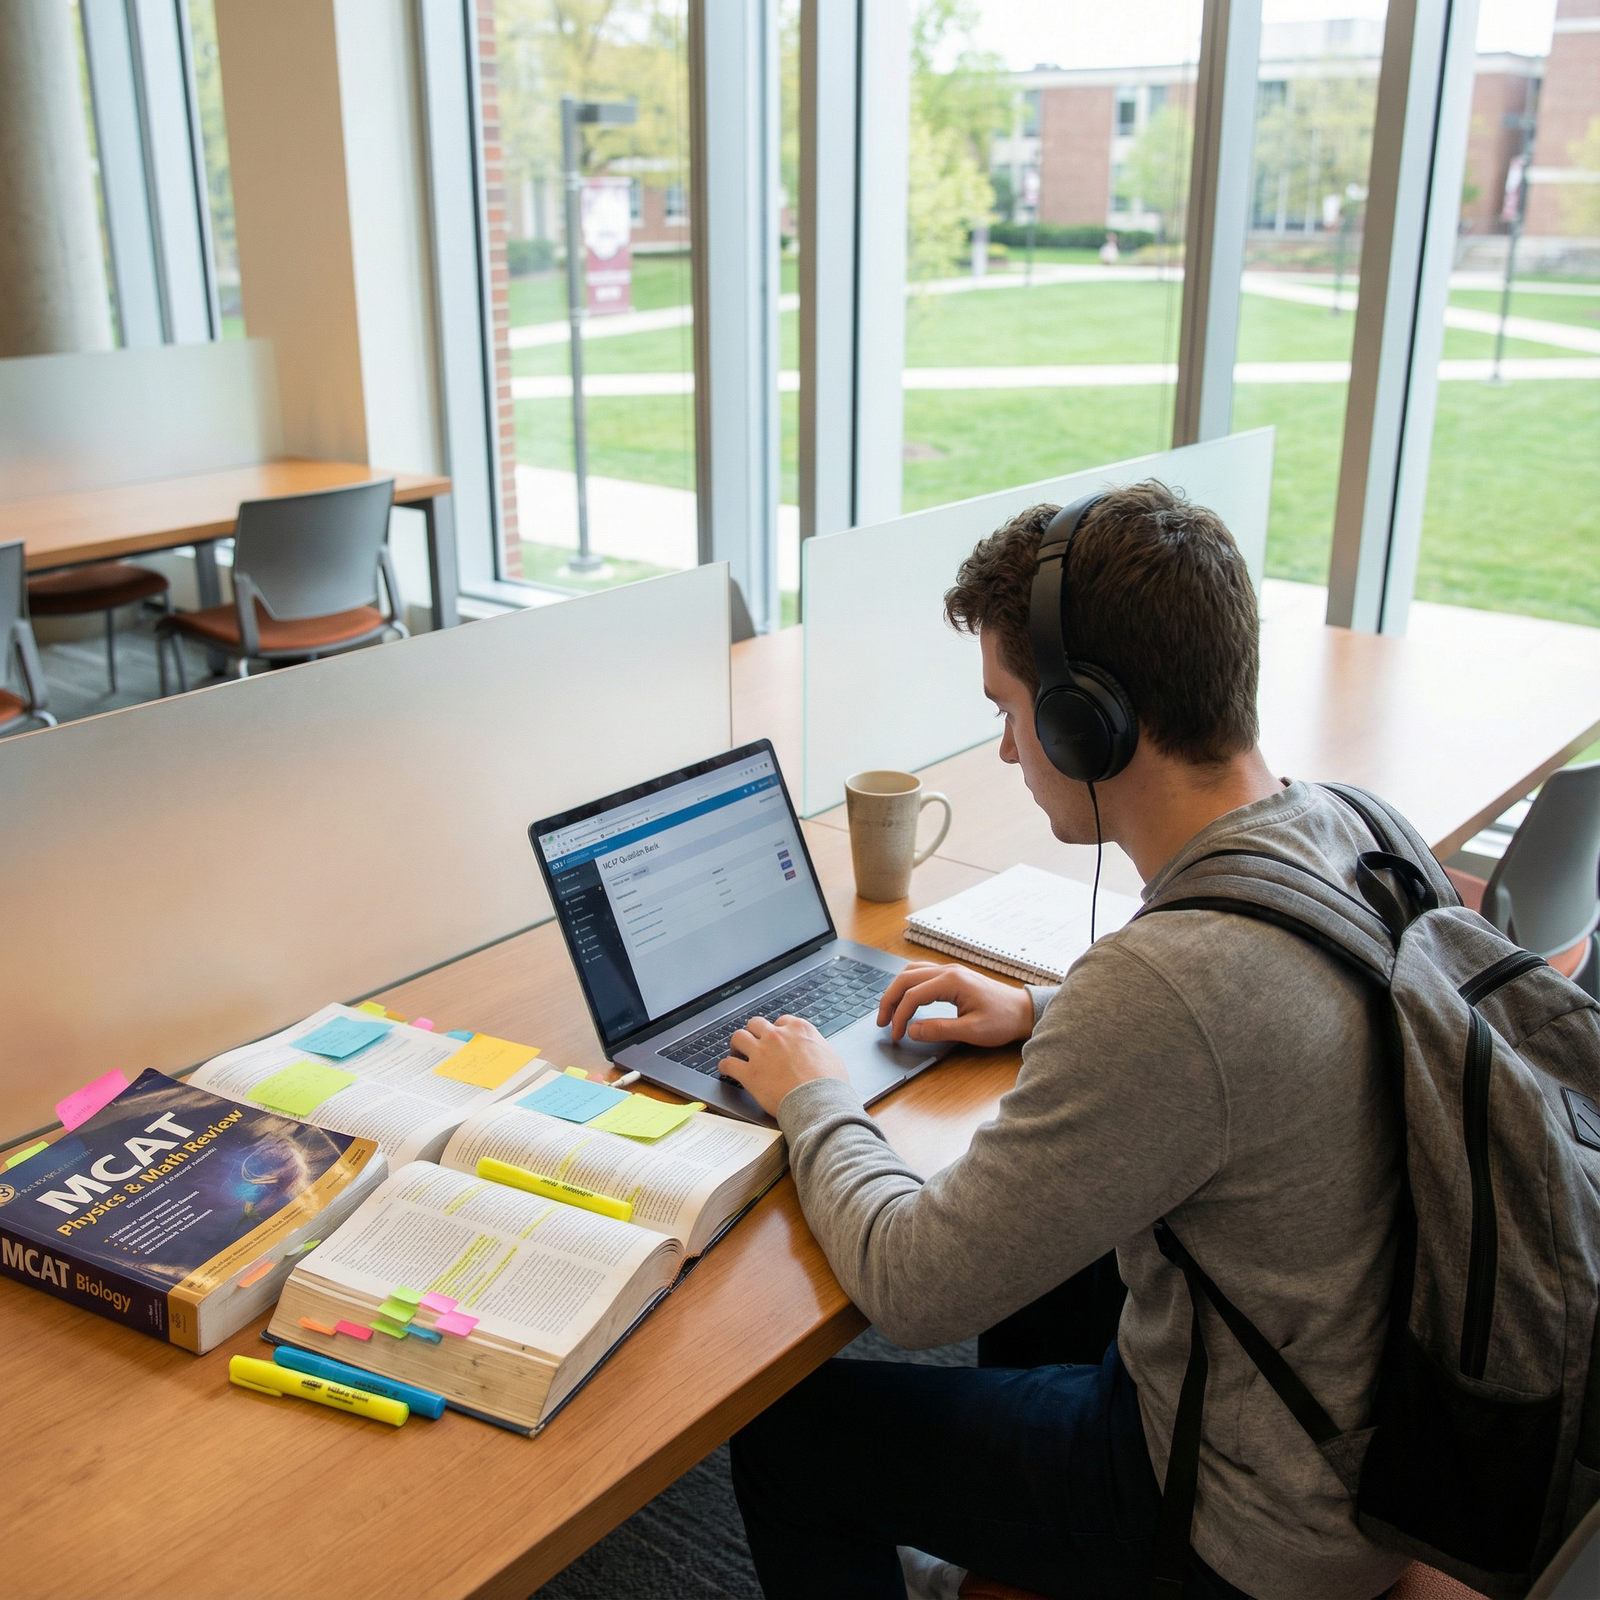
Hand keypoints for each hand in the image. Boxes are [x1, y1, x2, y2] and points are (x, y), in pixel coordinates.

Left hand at [718, 1014, 848, 1115]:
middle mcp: (778, 1036)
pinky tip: (726, 1070)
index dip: (776, 1031)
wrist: (821, 1102)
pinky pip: (728, 1064)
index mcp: (799, 1029)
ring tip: (736, 1053)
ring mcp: (762, 1053)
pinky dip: (725, 1066)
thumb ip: (817, 1047)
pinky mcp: (750, 1073)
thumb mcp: (831, 1056)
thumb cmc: (830, 1085)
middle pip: (756, 1024)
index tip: (774, 1039)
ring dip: (737, 1045)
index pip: (781, 1021)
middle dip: (754, 1033)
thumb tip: (814, 1051)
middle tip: (753, 1043)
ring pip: (739, 1037)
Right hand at [876, 962, 1033, 1046]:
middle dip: (889, 1000)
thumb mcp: (971, 1031)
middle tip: (882, 1022)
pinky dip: (907, 986)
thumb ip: (939, 1030)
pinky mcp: (953, 976)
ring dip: (896, 990)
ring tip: (889, 1012)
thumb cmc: (1002, 1020)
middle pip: (905, 978)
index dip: (900, 1016)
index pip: (913, 995)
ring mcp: (950, 971)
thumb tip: (911, 1030)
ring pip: (911, 972)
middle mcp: (948, 971)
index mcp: (951, 981)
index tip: (896, 1036)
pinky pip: (921, 974)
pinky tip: (905, 1000)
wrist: (1023, 1011)